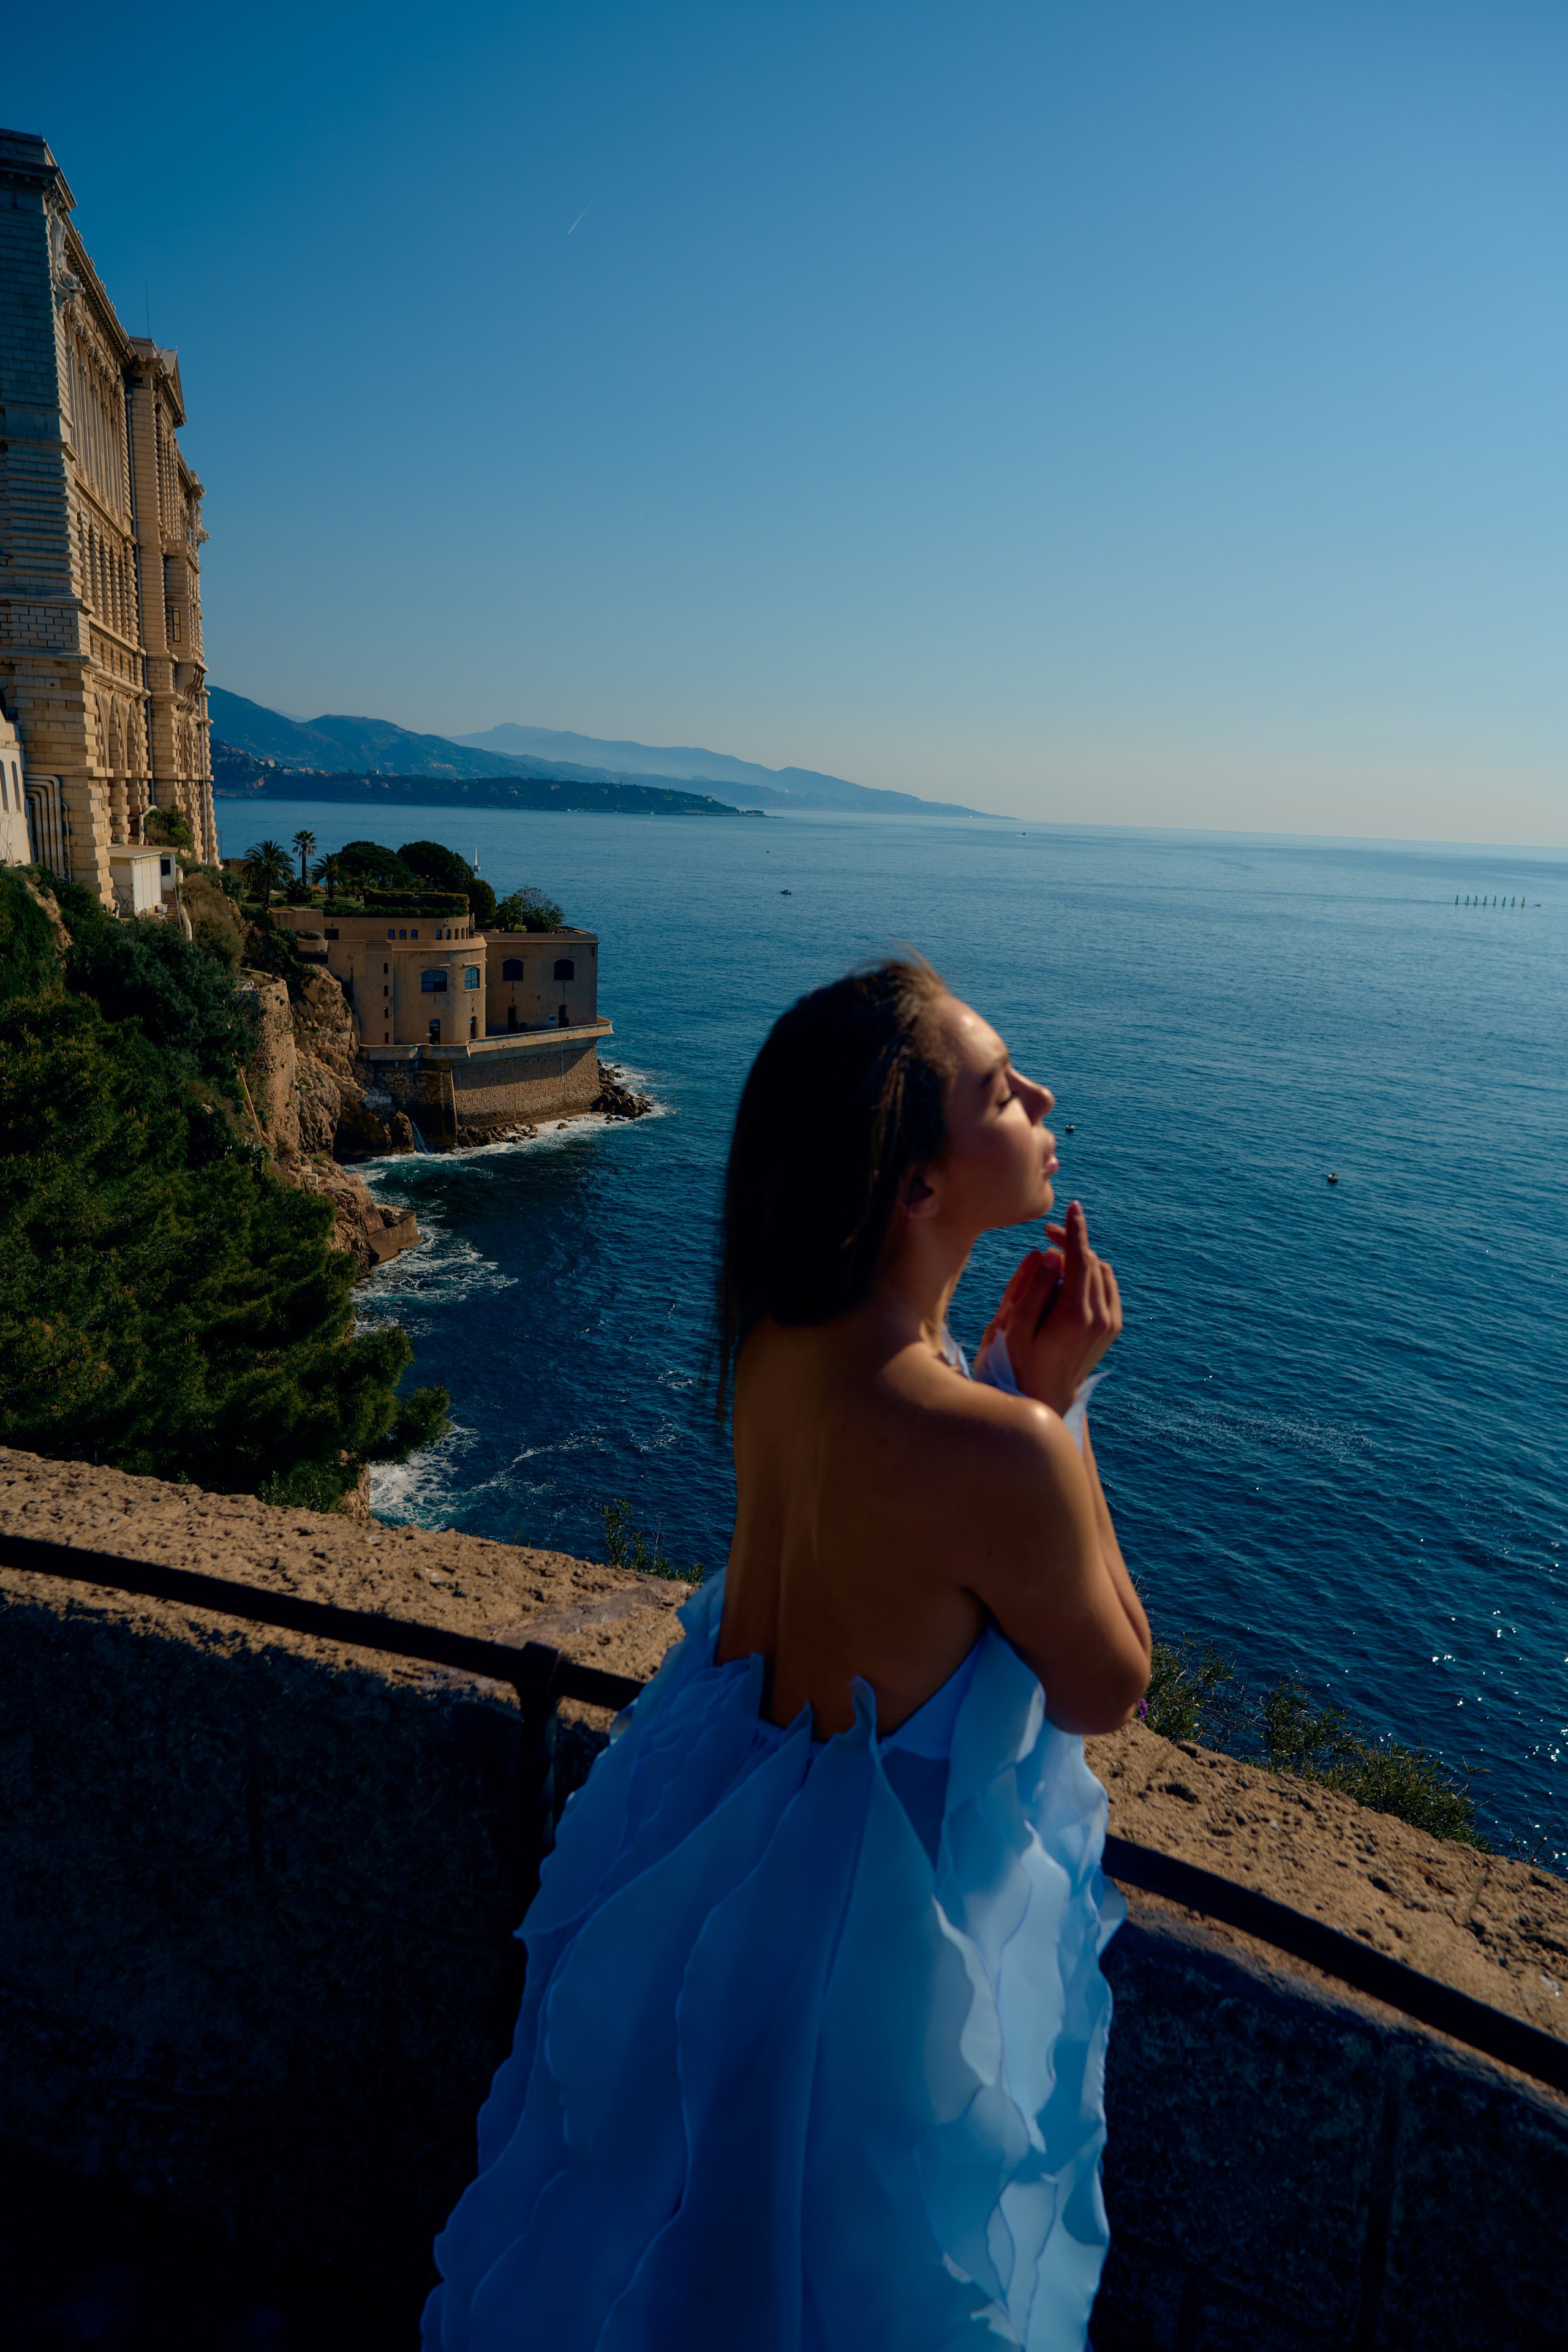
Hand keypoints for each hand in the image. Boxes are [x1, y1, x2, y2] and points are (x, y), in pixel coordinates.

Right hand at [978, 1200, 1121, 1416]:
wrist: (1047, 1396)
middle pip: (1091, 1261)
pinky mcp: (1113, 1327)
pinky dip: (1091, 1275)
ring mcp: (1110, 1323)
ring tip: (1055, 1261)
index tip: (1073, 1207)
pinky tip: (1069, 1281)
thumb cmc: (1020, 1361)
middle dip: (1072, 1242)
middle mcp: (1099, 1317)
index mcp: (1074, 1315)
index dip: (1075, 1230)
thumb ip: (1033, 1287)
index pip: (1079, 1259)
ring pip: (1101, 1272)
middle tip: (1046, 1235)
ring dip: (1081, 1258)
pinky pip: (1107, 1287)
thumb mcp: (1014, 1325)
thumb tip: (1050, 1254)